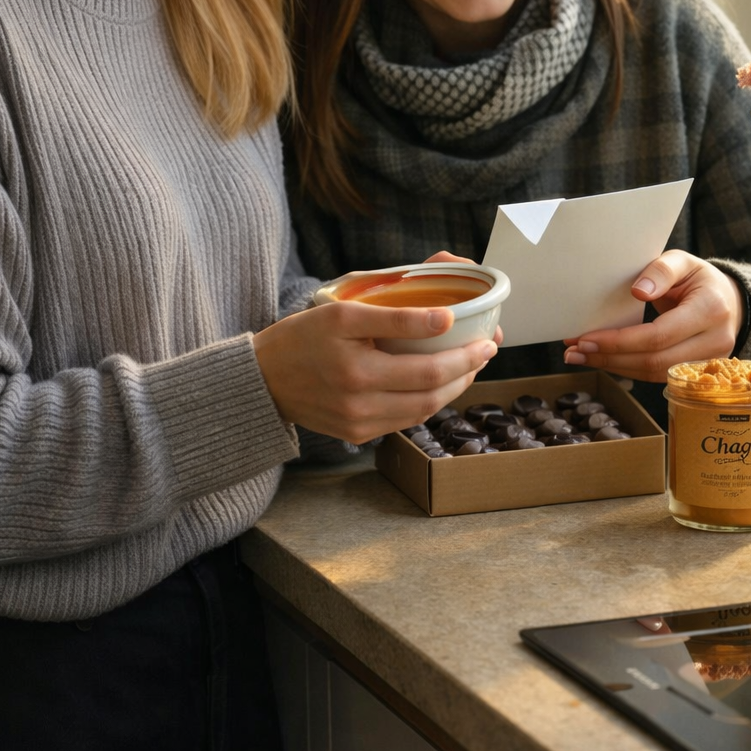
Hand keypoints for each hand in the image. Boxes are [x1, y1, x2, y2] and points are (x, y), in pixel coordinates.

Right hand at [254, 301, 496, 442]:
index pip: (429, 370)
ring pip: (421, 412)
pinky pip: (402, 420)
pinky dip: (425, 402)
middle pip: (432, 395)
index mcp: (358, 372)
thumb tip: (444, 318)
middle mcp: (361, 405)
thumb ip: (395, 317)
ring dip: (451, 390)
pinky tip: (435, 384)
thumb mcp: (344, 315)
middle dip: (466, 373)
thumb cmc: (301, 338)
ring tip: (467, 366)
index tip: (488, 341)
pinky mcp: (355, 435)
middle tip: (485, 352)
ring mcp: (359, 425)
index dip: (465, 357)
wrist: (261, 380)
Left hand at [563, 250, 744, 382]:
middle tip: (575, 350)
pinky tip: (603, 359)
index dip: (621, 340)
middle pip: (656, 360)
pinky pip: (658, 375)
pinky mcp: (696, 373)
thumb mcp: (683, 262)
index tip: (587, 337)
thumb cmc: (699, 279)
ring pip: (655, 373)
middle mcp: (715, 342)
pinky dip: (628, 368)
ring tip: (581, 356)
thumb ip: (661, 270)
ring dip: (614, 366)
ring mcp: (709, 362)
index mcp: (711, 310)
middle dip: (611, 357)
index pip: (659, 335)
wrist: (729, 302)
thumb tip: (638, 291)